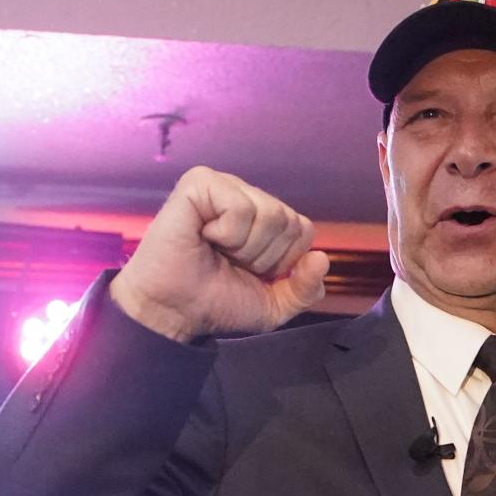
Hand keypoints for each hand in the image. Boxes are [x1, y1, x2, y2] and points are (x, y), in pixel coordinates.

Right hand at [110, 167, 329, 340]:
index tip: (251, 273)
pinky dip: (226, 233)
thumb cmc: (217, 303)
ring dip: (243, 247)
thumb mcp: (274, 305)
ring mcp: (225, 186)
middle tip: (229, 262)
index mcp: (266, 220)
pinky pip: (240, 206)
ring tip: (215, 249)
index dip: (283, 263)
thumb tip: (322, 259)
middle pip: (289, 221)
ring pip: (270, 213)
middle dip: (263, 257)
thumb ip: (306, 289)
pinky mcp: (200, 183)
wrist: (174, 312)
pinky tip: (204, 236)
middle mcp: (248, 197)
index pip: (304, 230)